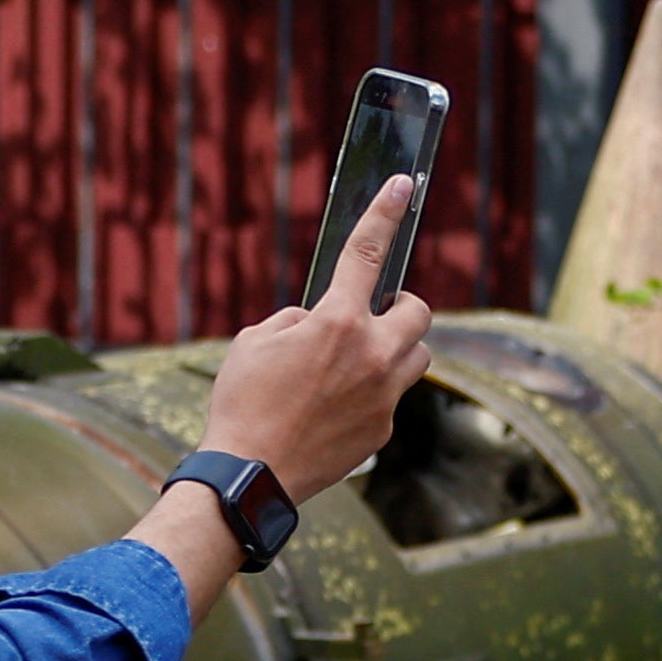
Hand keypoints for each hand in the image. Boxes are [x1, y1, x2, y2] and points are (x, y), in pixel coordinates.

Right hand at [199, 175, 431, 503]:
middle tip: (375, 314)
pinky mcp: (383, 430)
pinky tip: (335, 410)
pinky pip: (391, 399)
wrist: (250, 474)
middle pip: (419, 311)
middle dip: (401, 306)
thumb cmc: (242, 403)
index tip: (405, 185)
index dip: (386, 214)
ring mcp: (383, 395)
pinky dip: (372, 394)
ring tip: (358, 363)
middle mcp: (371, 354)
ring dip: (397, 350)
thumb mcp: (253, 342)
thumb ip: (295, 321)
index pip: (367, 253)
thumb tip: (317, 323)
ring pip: (417, 356)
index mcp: (336, 322)